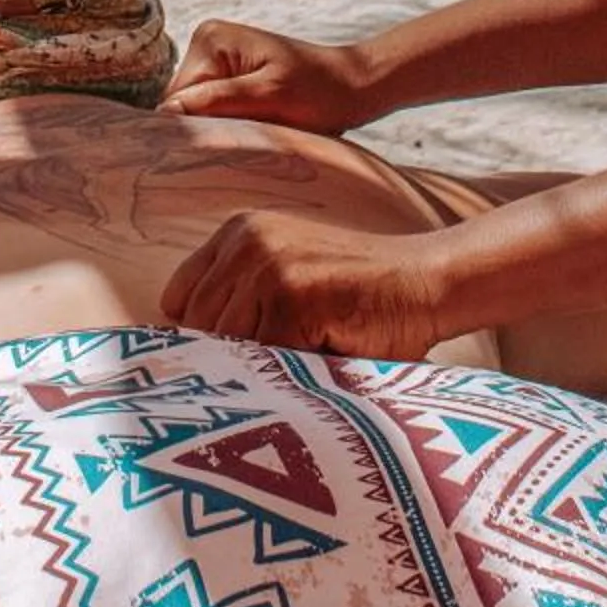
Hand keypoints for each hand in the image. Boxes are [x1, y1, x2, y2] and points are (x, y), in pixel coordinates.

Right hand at [157, 20, 378, 133]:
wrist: (352, 86)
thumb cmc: (320, 90)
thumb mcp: (270, 96)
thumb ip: (218, 101)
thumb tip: (167, 113)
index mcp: (211, 40)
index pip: (177, 99)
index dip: (193, 130)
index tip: (223, 148)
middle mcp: (206, 44)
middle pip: (182, 106)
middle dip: (208, 128)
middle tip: (244, 144)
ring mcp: (215, 61)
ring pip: (195, 113)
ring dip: (219, 130)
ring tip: (253, 133)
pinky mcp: (226, 79)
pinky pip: (211, 111)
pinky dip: (228, 126)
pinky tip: (253, 130)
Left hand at [160, 211, 446, 360]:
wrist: (428, 284)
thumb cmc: (358, 298)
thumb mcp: (288, 276)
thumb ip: (238, 299)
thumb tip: (181, 356)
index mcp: (239, 232)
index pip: (179, 300)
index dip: (201, 338)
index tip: (228, 361)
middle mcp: (247, 241)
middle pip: (197, 328)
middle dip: (229, 358)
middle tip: (282, 364)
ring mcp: (269, 266)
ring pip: (226, 347)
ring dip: (262, 367)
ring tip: (306, 356)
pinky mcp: (292, 297)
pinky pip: (262, 360)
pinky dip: (289, 374)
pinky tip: (324, 357)